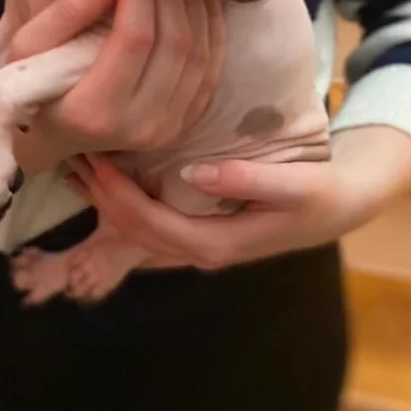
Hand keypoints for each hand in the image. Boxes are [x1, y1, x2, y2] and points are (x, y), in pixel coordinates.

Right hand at [9, 0, 224, 174]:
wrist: (51, 135)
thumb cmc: (30, 85)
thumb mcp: (27, 48)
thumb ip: (67, 12)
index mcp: (93, 112)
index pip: (135, 38)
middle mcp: (139, 127)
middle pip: (174, 44)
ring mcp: (168, 129)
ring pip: (200, 54)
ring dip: (194, 4)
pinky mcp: (186, 123)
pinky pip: (211, 68)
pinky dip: (210, 27)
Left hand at [65, 124, 410, 270]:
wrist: (337, 209)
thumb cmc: (319, 195)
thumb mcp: (296, 185)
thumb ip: (248, 180)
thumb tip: (196, 174)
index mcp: (216, 245)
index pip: (151, 225)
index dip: (119, 196)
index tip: (96, 163)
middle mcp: (199, 252)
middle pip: (135, 232)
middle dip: (101, 198)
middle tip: (73, 159)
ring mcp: (196, 246)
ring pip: (137, 232)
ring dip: (105, 203)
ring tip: (75, 170)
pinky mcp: (197, 233)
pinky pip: (149, 225)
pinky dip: (122, 206)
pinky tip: (104, 183)